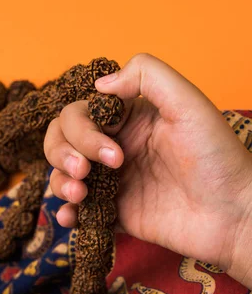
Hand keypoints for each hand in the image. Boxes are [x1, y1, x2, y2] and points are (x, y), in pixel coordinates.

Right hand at [44, 54, 251, 286]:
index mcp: (129, 118)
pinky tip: (70, 217)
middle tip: (84, 173)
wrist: (234, 215)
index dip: (82, 131)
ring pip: (63, 174)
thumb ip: (146, 76)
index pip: (81, 113)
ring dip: (59, 181)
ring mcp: (113, 181)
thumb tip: (99, 85)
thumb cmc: (217, 157)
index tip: (111, 153)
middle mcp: (115, 146)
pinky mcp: (115, 213)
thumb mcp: (188, 102)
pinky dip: (66, 213)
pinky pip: (78, 211)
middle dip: (62, 153)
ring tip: (80, 195)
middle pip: (62, 140)